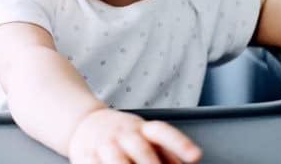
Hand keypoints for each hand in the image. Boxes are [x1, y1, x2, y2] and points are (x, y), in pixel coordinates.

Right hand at [68, 108, 201, 162]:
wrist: (84, 122)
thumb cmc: (123, 134)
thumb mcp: (145, 135)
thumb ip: (166, 152)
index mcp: (142, 129)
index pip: (163, 132)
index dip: (180, 143)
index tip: (196, 156)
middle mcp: (124, 133)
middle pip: (141, 148)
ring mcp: (105, 144)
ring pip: (116, 159)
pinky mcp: (87, 154)